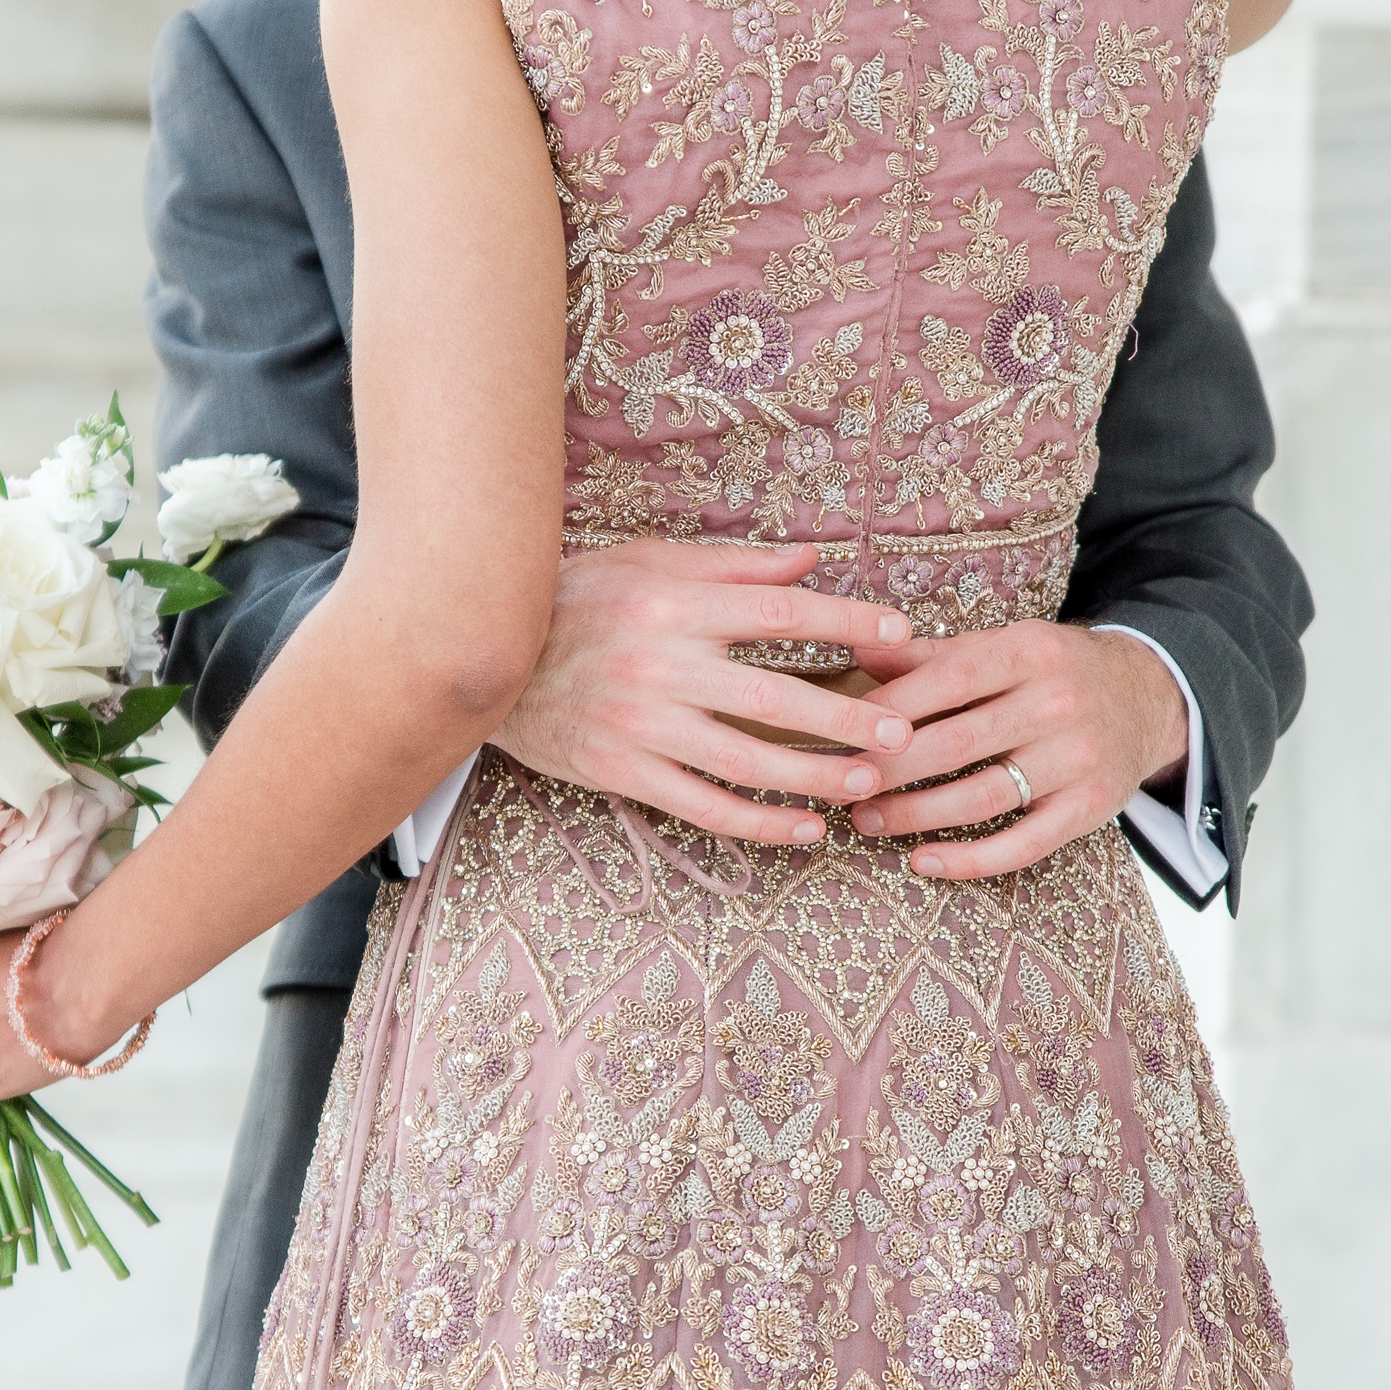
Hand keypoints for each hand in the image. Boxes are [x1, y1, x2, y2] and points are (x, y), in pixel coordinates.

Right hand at [491, 540, 914, 844]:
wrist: (490, 657)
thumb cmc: (580, 599)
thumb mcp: (652, 563)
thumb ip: (736, 566)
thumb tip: (813, 561)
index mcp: (675, 604)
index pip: (780, 612)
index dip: (846, 621)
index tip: (899, 632)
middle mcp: (661, 665)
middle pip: (774, 698)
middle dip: (846, 719)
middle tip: (900, 731)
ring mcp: (640, 725)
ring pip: (746, 763)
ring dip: (815, 777)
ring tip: (867, 782)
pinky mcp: (620, 771)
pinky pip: (702, 806)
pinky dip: (758, 823)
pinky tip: (803, 828)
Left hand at [846, 621, 1186, 880]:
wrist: (1146, 696)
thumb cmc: (1050, 670)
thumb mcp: (1001, 646)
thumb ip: (932, 655)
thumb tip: (860, 652)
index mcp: (1029, 651)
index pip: (947, 680)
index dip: (887, 710)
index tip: (839, 732)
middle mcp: (1058, 703)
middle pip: (957, 744)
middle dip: (888, 770)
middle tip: (841, 785)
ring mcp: (1078, 759)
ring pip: (982, 798)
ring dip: (915, 816)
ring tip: (867, 821)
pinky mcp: (1091, 808)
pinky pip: (1023, 845)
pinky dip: (969, 860)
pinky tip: (924, 861)